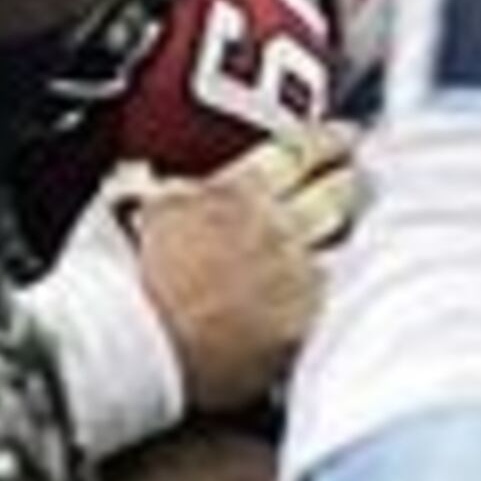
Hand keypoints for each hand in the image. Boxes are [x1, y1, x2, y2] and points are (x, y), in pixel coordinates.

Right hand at [125, 126, 360, 415]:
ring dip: (352, 231)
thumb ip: (165, 191)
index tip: (340, 137)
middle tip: (359, 175)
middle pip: (334, 191)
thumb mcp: (134, 210)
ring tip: (355, 229)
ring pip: (345, 243)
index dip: (325, 140)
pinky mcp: (302, 325)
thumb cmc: (121, 283)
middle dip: (351, 179)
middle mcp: (274, 228)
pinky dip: (344, 287)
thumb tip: (157, 180)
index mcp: (234, 192)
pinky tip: (351, 288)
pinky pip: (337, 298)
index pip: (295, 150)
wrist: (131, 344)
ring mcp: (294, 278)